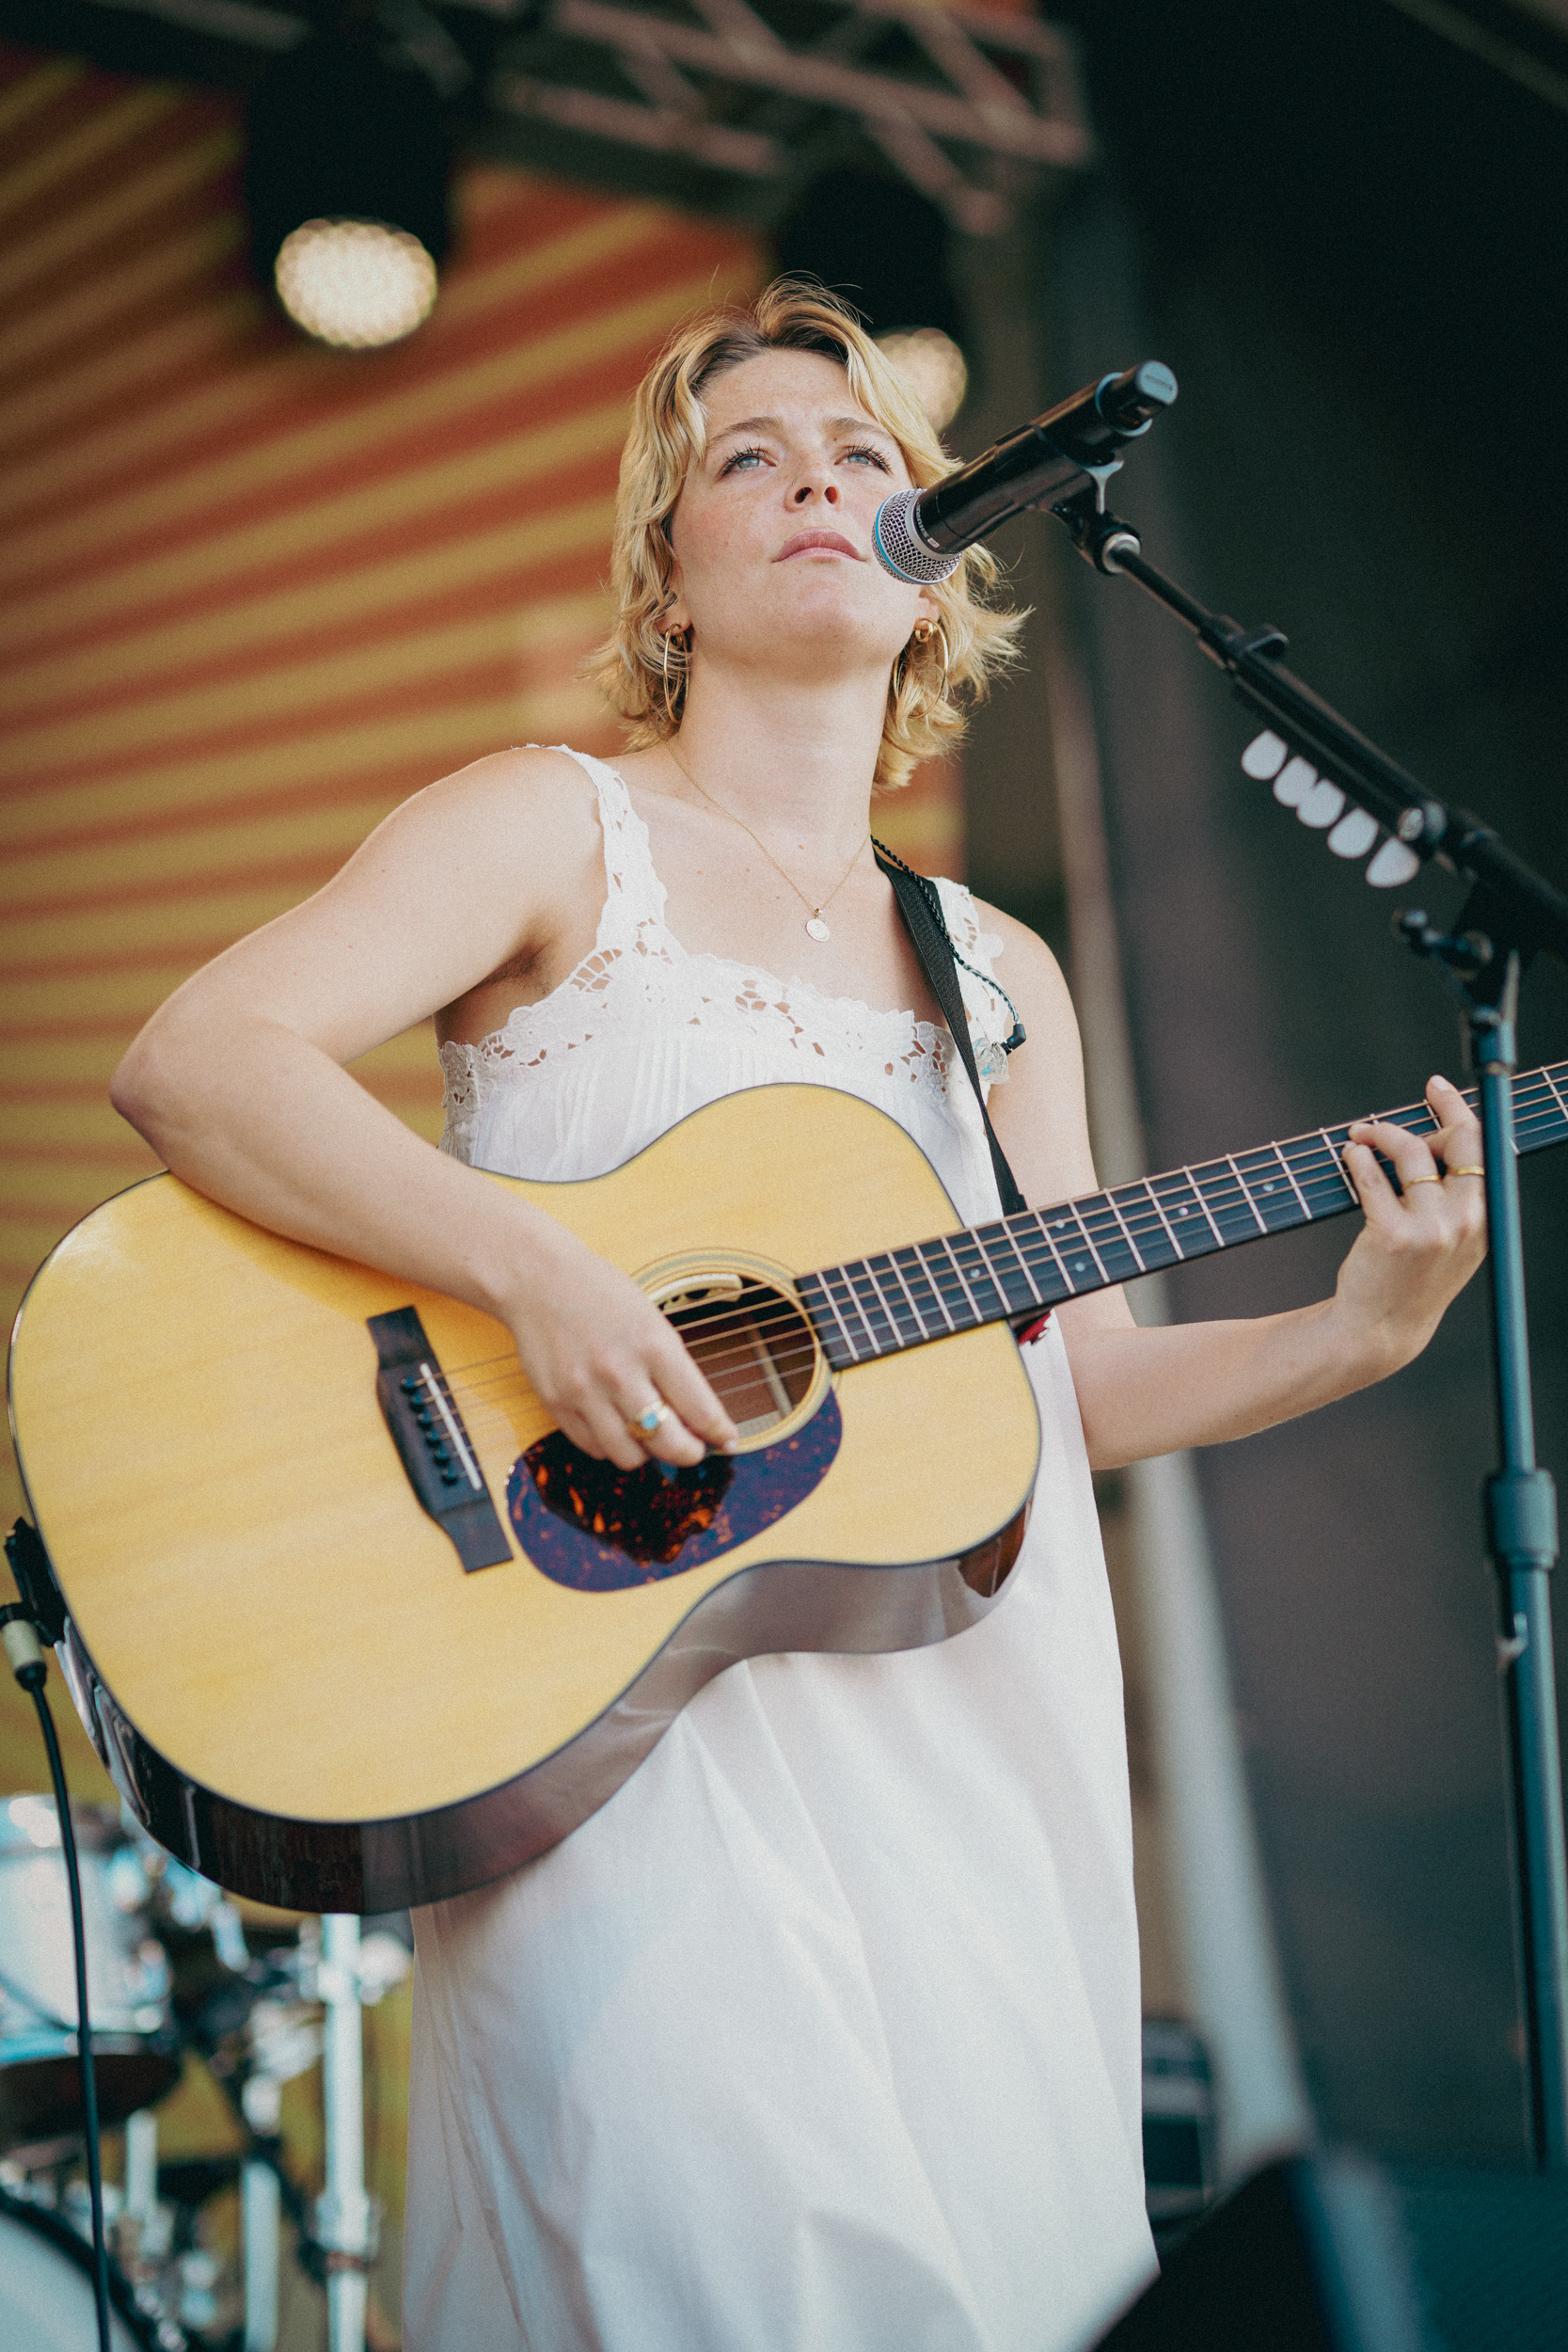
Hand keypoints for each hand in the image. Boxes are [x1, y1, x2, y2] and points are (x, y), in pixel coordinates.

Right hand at [499, 1220, 738, 1469]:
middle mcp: (620, 1372)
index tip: (727, 1440)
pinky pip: (593, 1447)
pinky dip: (611, 1445)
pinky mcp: (556, 1403)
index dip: (720, 1433)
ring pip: (629, 1455)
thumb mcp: (651, 1320)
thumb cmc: (600, 1293)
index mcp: (654, 1345)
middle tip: (692, 1448)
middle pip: (668, 1443)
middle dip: (688, 1453)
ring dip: (646, 1452)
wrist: (538, 1279)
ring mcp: (585, 1391)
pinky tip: (616, 1425)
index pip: (700, 1409)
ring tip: (649, 1435)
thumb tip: (698, 1417)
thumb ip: (673, 1368)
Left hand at [1332, 1074, 1487, 1375]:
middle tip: (1407, 1100)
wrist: (1382, 1327)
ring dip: (1379, 1133)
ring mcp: (1430, 1229)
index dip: (1457, 1110)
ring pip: (1408, 1151)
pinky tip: (1349, 1153)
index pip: (1482, 1147)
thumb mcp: (1449, 1239)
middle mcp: (1465, 1220)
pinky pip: (1371, 1176)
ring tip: (1359, 1135)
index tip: (1437, 1088)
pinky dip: (1357, 1156)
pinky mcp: (1391, 1234)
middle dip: (1434, 1108)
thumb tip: (1430, 1135)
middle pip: (1456, 1140)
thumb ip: (1450, 1195)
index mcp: (1484, 1217)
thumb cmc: (1410, 1278)